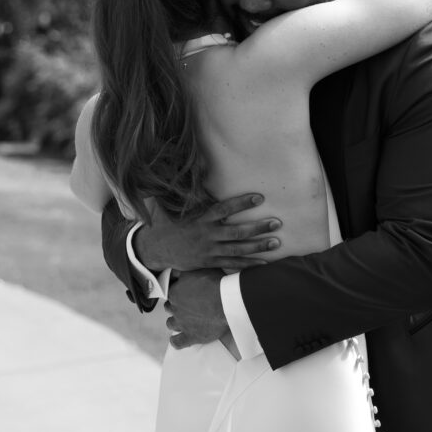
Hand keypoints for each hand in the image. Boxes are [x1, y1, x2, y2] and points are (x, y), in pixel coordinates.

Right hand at [134, 194, 280, 270]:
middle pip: (236, 232)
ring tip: (276, 242)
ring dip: (258, 246)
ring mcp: (209, 250)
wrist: (154, 249)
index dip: (242, 203)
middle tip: (277, 222)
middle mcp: (207, 234)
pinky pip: (231, 264)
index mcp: (200, 218)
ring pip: (238, 250)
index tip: (259, 197)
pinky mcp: (209, 262)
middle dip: (258, 227)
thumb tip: (199, 167)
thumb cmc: (167, 221)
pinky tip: (263, 263)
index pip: (224, 209)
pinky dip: (248, 265)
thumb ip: (189, 188)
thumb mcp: (174, 203)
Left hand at [164, 269, 228, 348]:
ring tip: (184, 320)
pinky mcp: (191, 336)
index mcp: (175, 291)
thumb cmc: (215, 283)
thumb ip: (182, 272)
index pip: (169, 291)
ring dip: (175, 321)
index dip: (176, 291)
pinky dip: (176, 341)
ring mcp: (182, 323)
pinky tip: (177, 339)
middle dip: (175, 306)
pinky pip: (177, 342)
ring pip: (170, 323)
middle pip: (169, 307)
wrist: (227, 302)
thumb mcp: (197, 270)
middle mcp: (175, 308)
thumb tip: (172, 273)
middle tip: (187, 304)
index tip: (184, 291)